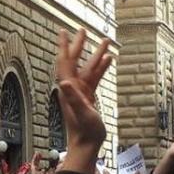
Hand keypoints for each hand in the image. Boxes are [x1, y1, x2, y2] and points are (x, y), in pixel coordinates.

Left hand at [54, 29, 113, 165]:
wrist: (87, 144)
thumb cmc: (84, 130)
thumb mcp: (81, 112)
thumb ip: (73, 97)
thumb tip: (63, 82)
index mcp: (69, 88)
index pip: (65, 62)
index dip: (64, 46)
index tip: (64, 31)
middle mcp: (72, 87)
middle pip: (75, 61)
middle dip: (80, 45)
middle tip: (83, 29)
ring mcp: (81, 92)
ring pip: (88, 68)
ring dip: (96, 54)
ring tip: (106, 41)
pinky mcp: (89, 97)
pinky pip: (95, 78)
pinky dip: (101, 68)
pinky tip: (109, 59)